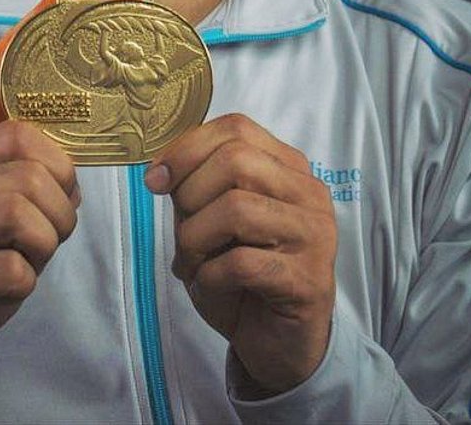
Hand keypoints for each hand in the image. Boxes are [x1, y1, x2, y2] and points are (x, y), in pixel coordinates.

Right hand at [0, 121, 78, 422]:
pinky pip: (9, 269)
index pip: (17, 136)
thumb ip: (32, 193)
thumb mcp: (1, 223)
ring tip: (27, 265)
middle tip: (48, 244)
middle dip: (58, 215)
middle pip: (27, 177)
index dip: (58, 165)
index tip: (60, 199)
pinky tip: (2, 293)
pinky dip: (25, 283)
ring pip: (18, 215)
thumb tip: (73, 185)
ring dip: (43, 246)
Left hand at [144, 113, 335, 395]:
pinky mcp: (308, 280)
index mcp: (288, 167)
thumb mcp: (212, 219)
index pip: (236, 128)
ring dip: (196, 239)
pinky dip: (210, 276)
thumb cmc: (242, 275)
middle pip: (236, 160)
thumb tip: (161, 171)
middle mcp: (309, 193)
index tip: (155, 180)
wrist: (277, 343)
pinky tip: (213, 286)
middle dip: (191, 194)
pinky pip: (241, 263)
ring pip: (237, 209)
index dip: (187, 148)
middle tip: (184, 229)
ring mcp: (315, 235)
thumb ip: (197, 187)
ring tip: (196, 262)